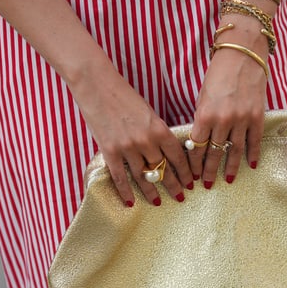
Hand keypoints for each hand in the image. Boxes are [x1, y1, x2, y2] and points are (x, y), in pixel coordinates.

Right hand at [70, 62, 192, 206]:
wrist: (97, 85)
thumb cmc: (124, 95)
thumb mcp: (148, 112)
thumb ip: (157, 132)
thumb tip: (165, 152)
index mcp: (160, 129)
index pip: (178, 157)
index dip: (185, 172)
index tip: (190, 182)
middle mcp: (146, 141)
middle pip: (163, 170)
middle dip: (173, 185)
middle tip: (180, 197)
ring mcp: (128, 148)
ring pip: (143, 177)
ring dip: (151, 191)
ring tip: (158, 202)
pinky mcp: (110, 151)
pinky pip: (120, 178)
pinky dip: (125, 191)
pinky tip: (130, 202)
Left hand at [188, 19, 268, 187]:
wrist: (242, 54)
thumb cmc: (218, 75)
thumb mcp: (203, 97)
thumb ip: (202, 120)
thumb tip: (200, 142)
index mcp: (205, 115)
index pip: (197, 147)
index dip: (194, 163)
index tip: (193, 174)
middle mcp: (223, 120)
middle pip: (215, 153)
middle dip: (209, 171)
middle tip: (206, 185)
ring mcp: (242, 120)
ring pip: (235, 151)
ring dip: (230, 167)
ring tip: (227, 180)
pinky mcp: (257, 116)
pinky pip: (254, 141)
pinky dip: (253, 155)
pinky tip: (251, 166)